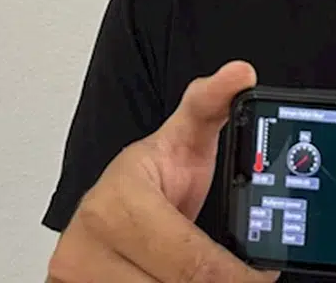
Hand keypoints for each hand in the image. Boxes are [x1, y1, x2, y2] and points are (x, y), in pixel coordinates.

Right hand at [47, 60, 278, 282]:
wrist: (103, 213)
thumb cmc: (147, 182)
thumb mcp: (182, 141)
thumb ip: (212, 108)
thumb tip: (241, 73)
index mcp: (117, 205)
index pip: (193, 264)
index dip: (236, 276)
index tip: (260, 275)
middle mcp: (84, 249)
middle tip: (241, 279)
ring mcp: (75, 280)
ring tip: (206, 277)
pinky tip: (174, 282)